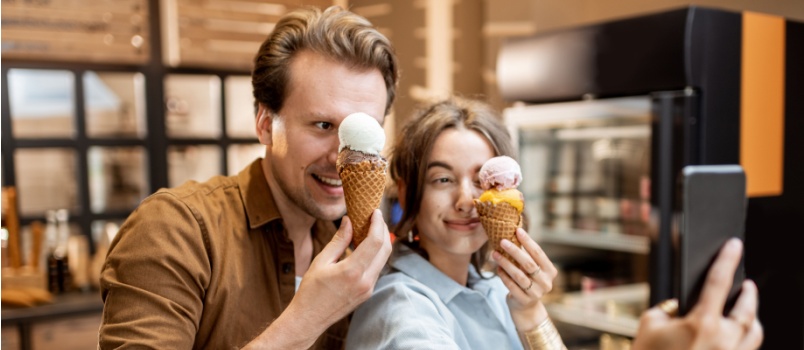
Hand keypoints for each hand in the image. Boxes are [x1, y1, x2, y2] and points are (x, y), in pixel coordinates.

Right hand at [244, 210, 391, 348]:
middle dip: (383, 230)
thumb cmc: (310, 290)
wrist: (309, 319)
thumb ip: (339, 240)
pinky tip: (365, 246)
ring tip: (370, 228)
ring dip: (380, 242)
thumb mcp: (321, 261)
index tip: (375, 211)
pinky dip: (375, 254)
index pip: (376, 241)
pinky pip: (377, 269)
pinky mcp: (368, 293)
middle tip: (375, 216)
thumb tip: (349, 220)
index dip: (378, 223)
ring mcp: (369, 289)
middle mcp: (366, 281)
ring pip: (383, 259)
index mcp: (353, 271)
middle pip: (385, 249)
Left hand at [493, 228, 557, 330]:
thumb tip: (513, 233)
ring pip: (518, 275)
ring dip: (505, 263)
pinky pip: (511, 286)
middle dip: (514, 251)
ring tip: (494, 254)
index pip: (538, 253)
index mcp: (550, 271)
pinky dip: (503, 276)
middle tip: (502, 241)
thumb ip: (527, 255)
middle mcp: (546, 282)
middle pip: (529, 263)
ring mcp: (536, 293)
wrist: (527, 306)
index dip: (528, 241)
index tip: (517, 230)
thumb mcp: (532, 269)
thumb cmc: (529, 280)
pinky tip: (497, 268)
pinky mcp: (524, 300)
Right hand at [632, 238, 762, 349]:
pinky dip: (745, 339)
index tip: (734, 245)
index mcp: (703, 323)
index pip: (719, 281)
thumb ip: (667, 309)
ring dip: (752, 317)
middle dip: (749, 293)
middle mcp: (725, 341)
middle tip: (747, 283)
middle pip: (747, 309)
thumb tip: (681, 307)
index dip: (727, 259)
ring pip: (754, 332)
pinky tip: (735, 336)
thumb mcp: (648, 325)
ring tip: (746, 310)